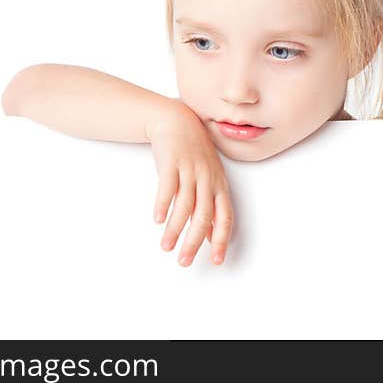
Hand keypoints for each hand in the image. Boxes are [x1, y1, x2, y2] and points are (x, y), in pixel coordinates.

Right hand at [147, 100, 232, 266]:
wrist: (177, 121)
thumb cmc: (194, 155)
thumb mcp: (209, 179)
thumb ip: (211, 207)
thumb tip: (214, 237)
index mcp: (219, 186)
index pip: (225, 217)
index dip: (222, 240)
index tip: (217, 261)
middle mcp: (207, 179)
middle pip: (204, 216)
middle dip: (194, 242)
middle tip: (184, 261)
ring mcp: (190, 170)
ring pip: (184, 205)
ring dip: (175, 229)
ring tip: (166, 246)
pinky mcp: (171, 162)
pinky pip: (168, 186)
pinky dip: (163, 204)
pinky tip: (157, 219)